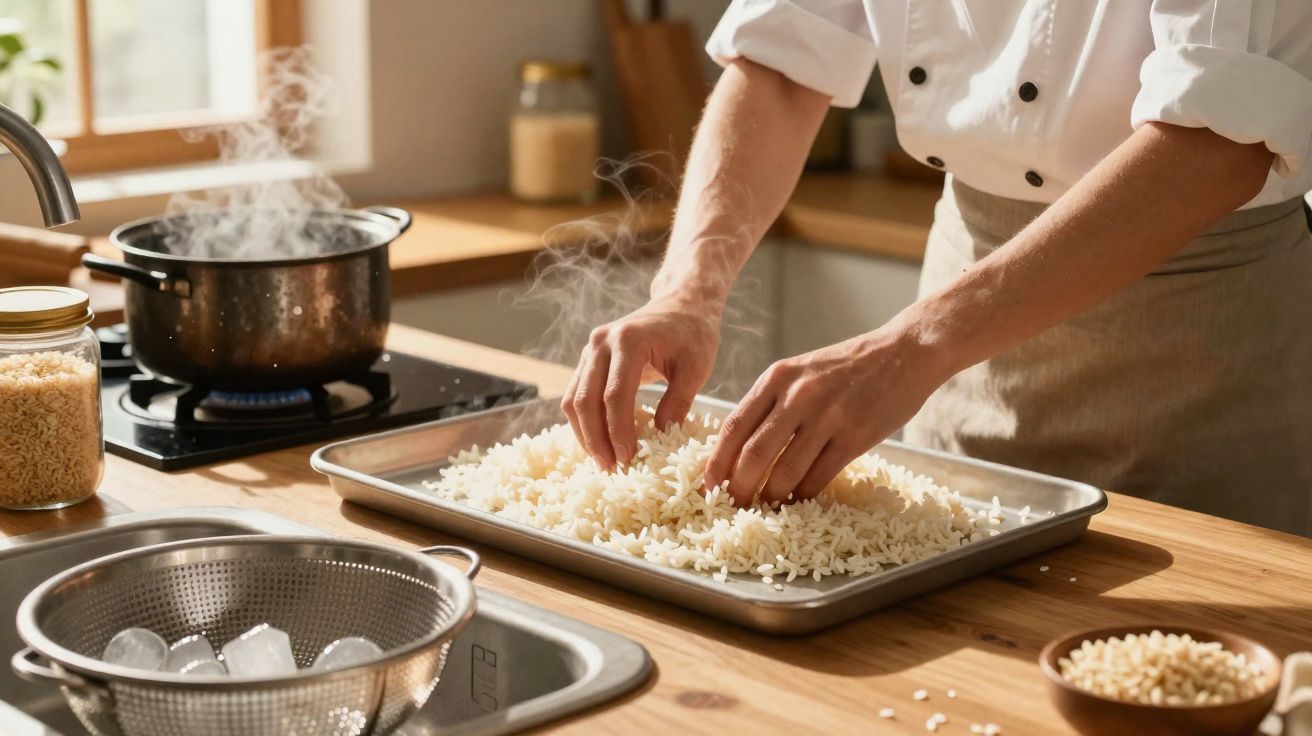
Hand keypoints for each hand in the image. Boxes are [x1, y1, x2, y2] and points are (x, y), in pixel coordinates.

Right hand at [562, 294, 720, 467]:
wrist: (681, 305)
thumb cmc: (692, 334)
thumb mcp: (696, 367)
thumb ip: (678, 402)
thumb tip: (660, 438)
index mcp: (628, 340)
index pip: (615, 394)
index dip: (619, 430)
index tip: (628, 457)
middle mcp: (601, 343)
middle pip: (586, 400)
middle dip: (596, 439)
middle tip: (611, 468)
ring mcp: (590, 350)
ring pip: (573, 400)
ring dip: (584, 434)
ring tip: (604, 461)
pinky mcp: (588, 360)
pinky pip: (575, 395)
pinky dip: (583, 422)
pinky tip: (599, 443)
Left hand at [704, 324, 949, 504]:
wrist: (904, 352)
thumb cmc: (848, 366)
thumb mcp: (801, 371)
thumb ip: (772, 403)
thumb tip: (740, 449)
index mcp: (777, 378)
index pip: (733, 427)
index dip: (716, 463)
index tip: (709, 486)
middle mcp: (797, 396)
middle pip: (753, 455)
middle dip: (739, 488)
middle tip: (735, 506)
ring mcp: (827, 416)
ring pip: (784, 472)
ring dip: (772, 497)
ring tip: (768, 508)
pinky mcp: (855, 436)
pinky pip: (819, 477)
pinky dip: (805, 495)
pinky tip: (801, 500)